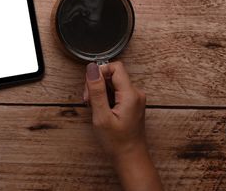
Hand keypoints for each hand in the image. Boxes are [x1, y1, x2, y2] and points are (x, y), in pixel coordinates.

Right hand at [84, 61, 162, 190]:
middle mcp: (136, 93)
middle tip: (89, 101)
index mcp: (130, 94)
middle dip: (97, 83)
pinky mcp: (131, 103)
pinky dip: (105, 97)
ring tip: (95, 108)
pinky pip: (116, 91)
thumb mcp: (101, 116)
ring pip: (113, 83)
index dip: (100, 72)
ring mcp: (134, 98)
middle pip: (113, 74)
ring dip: (100, 91)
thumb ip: (96, 90)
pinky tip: (101, 110)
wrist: (130, 158)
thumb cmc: (117, 142)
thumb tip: (92, 68)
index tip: (90, 87)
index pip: (115, 66)